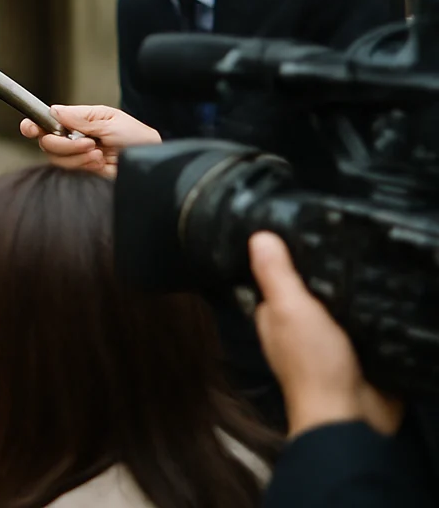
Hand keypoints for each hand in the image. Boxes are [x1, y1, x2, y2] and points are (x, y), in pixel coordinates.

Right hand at [18, 104, 159, 176]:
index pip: (48, 122)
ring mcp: (77, 156)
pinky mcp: (83, 173)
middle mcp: (74, 138)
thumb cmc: (137, 138)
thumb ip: (80, 118)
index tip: (30, 128)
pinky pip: (70, 171)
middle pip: (47, 142)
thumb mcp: (110, 121)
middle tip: (88, 142)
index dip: (34, 125)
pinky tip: (99, 162)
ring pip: (56, 158)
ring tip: (99, 152)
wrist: (152, 162)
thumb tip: (53, 111)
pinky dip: (83, 166)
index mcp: (78, 121)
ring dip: (76, 156)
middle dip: (63, 144)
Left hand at [249, 232, 402, 437]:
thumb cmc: (312, 364)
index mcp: (274, 316)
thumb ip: (276, 276)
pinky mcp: (358, 353)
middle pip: (313, 291)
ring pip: (339, 307)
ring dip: (351, 294)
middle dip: (326, 274)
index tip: (309, 228)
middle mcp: (298, 327)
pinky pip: (364, 326)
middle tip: (349, 243)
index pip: (278, 276)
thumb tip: (258, 236)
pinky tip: (383, 298)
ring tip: (368, 262)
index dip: (290, 255)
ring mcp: (328, 342)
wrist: (350, 414)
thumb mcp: (290, 310)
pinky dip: (370, 315)